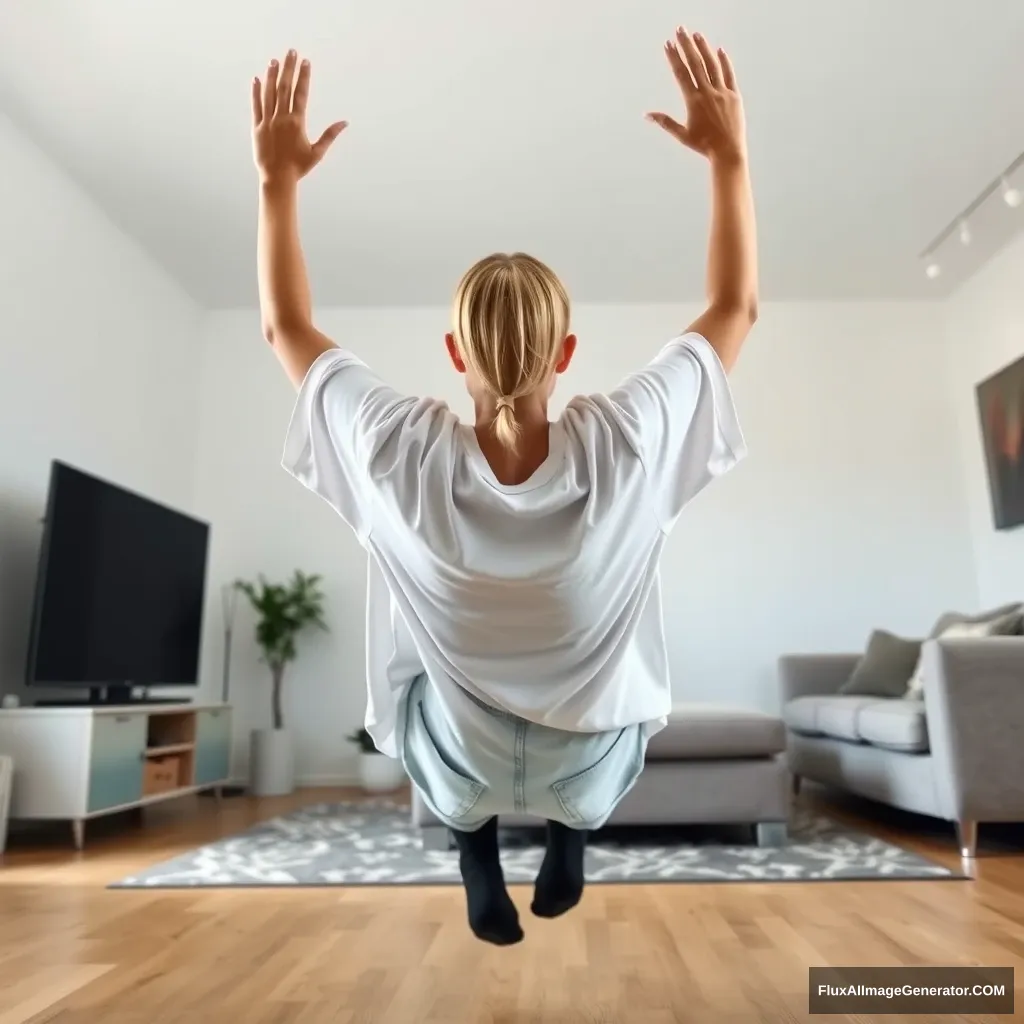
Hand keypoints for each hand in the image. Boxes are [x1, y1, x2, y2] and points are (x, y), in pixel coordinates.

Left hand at [251, 50, 346, 185]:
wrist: (277, 179)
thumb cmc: (299, 167)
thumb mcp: (317, 152)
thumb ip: (330, 135)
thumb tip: (344, 123)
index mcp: (297, 123)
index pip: (301, 93)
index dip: (304, 76)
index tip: (306, 62)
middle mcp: (281, 118)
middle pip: (285, 87)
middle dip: (288, 68)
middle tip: (291, 52)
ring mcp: (267, 121)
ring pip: (269, 93)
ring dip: (272, 75)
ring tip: (274, 61)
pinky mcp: (256, 127)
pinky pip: (256, 105)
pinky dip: (256, 91)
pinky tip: (257, 79)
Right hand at [647, 28, 745, 165]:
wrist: (727, 151)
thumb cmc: (703, 145)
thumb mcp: (682, 135)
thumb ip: (665, 122)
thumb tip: (647, 115)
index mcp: (693, 101)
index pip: (681, 73)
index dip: (674, 58)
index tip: (667, 44)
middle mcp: (707, 93)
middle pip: (695, 63)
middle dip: (686, 45)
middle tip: (680, 30)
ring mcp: (722, 92)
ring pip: (712, 64)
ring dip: (704, 48)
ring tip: (697, 35)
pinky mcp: (734, 95)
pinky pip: (729, 74)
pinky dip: (724, 61)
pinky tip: (719, 50)